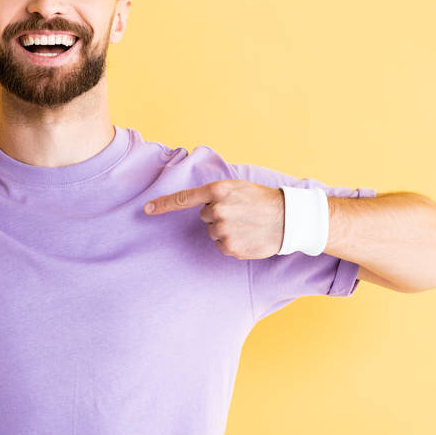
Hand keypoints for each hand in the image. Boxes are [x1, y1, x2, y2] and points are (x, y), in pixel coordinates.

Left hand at [144, 180, 282, 259]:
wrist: (289, 218)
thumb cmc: (263, 200)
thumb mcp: (238, 187)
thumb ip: (216, 193)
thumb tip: (200, 204)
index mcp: (219, 191)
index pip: (184, 198)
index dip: (163, 204)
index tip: (146, 210)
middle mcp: (218, 210)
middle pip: (204, 217)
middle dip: (218, 215)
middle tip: (240, 213)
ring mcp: (224, 230)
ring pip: (213, 232)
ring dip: (226, 229)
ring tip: (247, 224)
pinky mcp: (231, 247)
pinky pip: (222, 246)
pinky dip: (233, 243)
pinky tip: (248, 236)